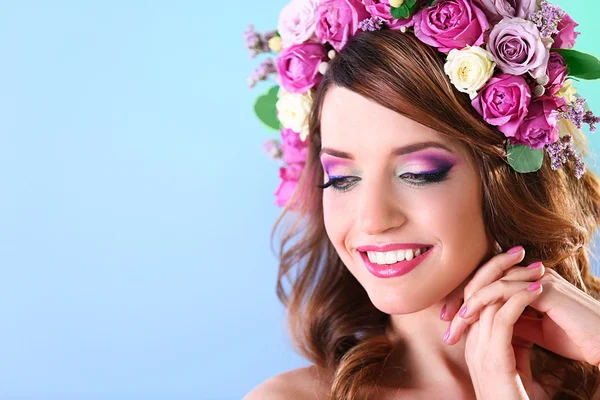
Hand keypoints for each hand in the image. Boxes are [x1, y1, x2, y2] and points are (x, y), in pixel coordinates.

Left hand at [443, 246, 599, 369]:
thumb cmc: (575, 338)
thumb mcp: (535, 330)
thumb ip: (513, 321)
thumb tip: (488, 323)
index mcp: (528, 282)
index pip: (489, 285)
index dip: (467, 301)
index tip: (450, 321)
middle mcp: (531, 275)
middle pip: (486, 280)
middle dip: (462, 300)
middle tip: (444, 320)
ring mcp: (538, 278)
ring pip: (492, 283)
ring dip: (470, 301)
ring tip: (455, 319)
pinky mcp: (545, 288)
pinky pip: (507, 288)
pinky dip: (486, 301)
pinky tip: (472, 314)